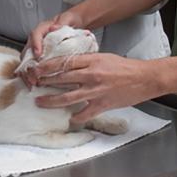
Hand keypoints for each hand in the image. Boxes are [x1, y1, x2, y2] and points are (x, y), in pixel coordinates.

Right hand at [18, 10, 84, 87]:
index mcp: (43, 28)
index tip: (38, 54)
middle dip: (28, 65)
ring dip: (27, 73)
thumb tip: (56, 27)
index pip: (35, 34)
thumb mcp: (68, 19)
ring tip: (31, 83)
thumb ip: (62, 23)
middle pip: (27, 51)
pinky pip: (32, 66)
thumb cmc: (69, 21)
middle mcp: (36, 39)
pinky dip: (31, 75)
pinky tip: (34, 85)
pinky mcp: (39, 57)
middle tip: (32, 76)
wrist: (71, 23)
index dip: (35, 45)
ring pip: (27, 61)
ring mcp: (36, 48)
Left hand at [31, 53, 164, 123]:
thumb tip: (70, 64)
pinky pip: (84, 113)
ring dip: (52, 101)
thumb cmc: (124, 66)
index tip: (37, 69)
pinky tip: (70, 120)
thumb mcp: (103, 57)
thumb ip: (86, 61)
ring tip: (40, 102)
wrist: (144, 78)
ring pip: (67, 97)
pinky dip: (76, 118)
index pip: (63, 62)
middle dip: (45, 82)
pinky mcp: (102, 104)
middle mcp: (91, 75)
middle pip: (61, 78)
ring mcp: (95, 91)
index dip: (47, 66)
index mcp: (91, 60)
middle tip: (33, 84)